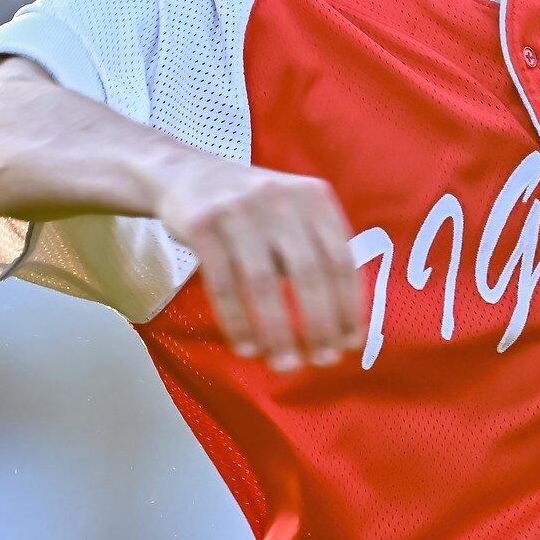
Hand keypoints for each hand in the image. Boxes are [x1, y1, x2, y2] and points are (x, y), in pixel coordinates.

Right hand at [152, 153, 366, 371]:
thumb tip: (344, 326)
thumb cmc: (254, 209)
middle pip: (308, 272)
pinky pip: (224, 283)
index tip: (351, 343)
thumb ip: (318, 254)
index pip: (340, 259)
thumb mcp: (294, 214)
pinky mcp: (202, 224)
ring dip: (277, 332)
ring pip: (263, 283)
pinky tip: (246, 348)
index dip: (349, 305)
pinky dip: (237, 321)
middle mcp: (281, 198)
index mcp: (314, 197)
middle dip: (319, 324)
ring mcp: (239, 209)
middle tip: (322, 361)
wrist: (188, 175)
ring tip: (284, 365)